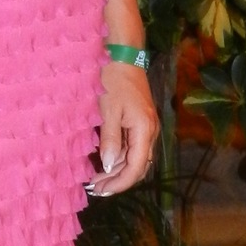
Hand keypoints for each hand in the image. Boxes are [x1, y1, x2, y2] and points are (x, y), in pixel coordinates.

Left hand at [89, 60, 157, 196]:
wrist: (122, 55)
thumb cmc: (112, 80)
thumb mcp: (107, 110)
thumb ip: (110, 140)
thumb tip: (109, 165)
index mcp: (144, 130)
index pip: (135, 168)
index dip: (119, 184)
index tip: (100, 191)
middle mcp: (150, 131)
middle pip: (138, 167)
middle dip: (118, 181)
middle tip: (95, 189)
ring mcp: (146, 126)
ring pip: (136, 159)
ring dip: (117, 171)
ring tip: (96, 179)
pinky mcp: (140, 121)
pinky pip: (133, 147)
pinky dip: (119, 158)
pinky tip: (104, 162)